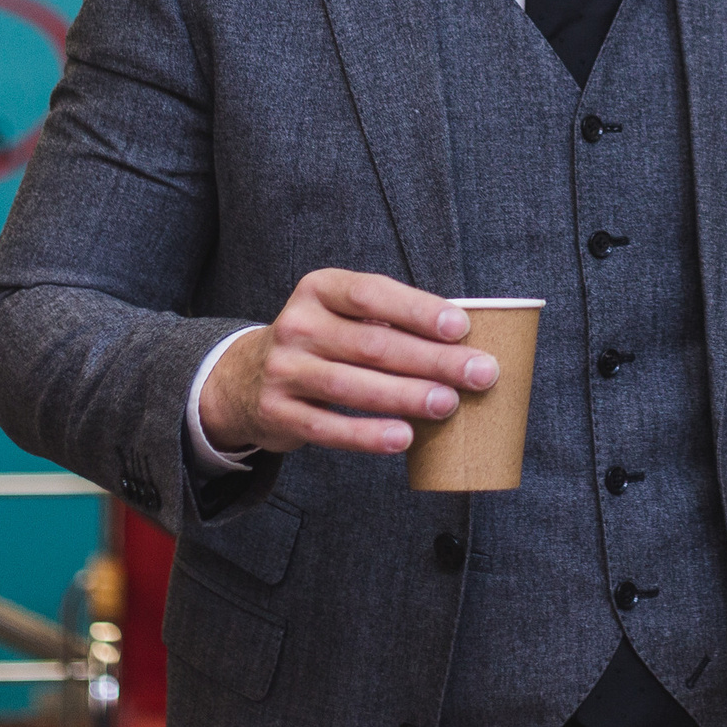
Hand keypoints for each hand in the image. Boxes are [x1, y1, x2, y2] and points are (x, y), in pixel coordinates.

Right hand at [199, 269, 498, 455]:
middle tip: (480, 373)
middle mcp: (297, 324)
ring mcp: (283, 369)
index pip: (371, 294)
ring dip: (406, 396)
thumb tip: (465, 343)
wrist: (246, 378)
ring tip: (449, 404)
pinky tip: (403, 437)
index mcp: (320, 289)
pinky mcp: (277, 412)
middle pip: (372, 344)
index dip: (418, 310)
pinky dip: (367, 434)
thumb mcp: (344, 315)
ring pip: (352, 385)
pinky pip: (327, 427)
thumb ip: (391, 321)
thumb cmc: (324, 342)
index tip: (462, 327)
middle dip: (433, 359)